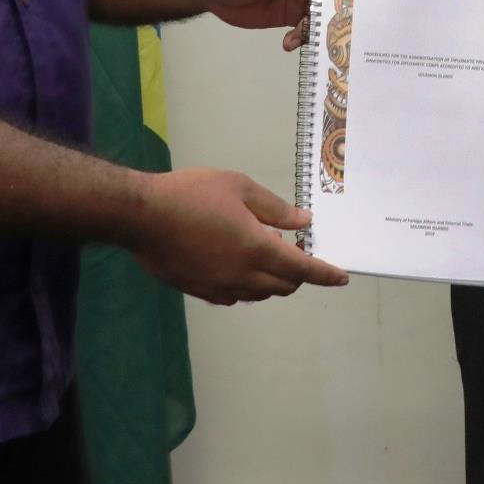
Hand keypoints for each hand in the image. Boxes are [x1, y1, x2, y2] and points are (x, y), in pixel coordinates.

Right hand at [130, 168, 348, 304]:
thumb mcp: (239, 188)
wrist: (142, 217)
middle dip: (299, 273)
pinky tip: (236, 265)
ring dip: (272, 279)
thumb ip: (275, 208)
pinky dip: (247, 284)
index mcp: (258, 250)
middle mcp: (244, 277)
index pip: (303, 269)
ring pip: (260, 293)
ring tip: (264, 252)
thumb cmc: (192, 194)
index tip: (342, 277)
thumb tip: (303, 222)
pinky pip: (235, 296)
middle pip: (284, 285)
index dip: (325, 274)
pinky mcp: (201, 292)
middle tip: (295, 249)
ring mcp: (221, 288)